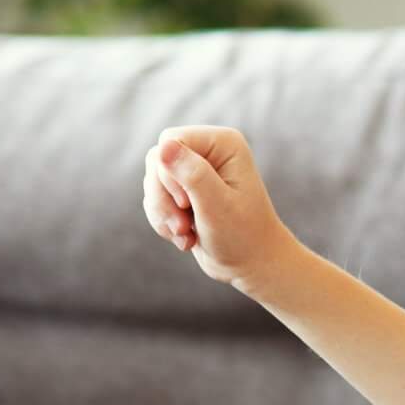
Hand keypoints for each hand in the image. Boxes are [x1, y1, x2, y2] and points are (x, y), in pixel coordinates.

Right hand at [140, 124, 298, 290]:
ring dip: (163, 213)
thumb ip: (192, 174)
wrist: (252, 265)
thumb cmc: (243, 236)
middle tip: (183, 227)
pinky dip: (164, 221)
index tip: (186, 203)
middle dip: (163, 197)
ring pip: (152, 181)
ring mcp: (194, 169)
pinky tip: (186, 238)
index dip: (168, 173)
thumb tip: (164, 146)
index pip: (171, 139)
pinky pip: (155, 197)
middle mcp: (208, 150)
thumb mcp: (218, 206)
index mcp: (223, 143)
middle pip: (156, 159)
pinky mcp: (184, 189)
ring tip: (186, 236)